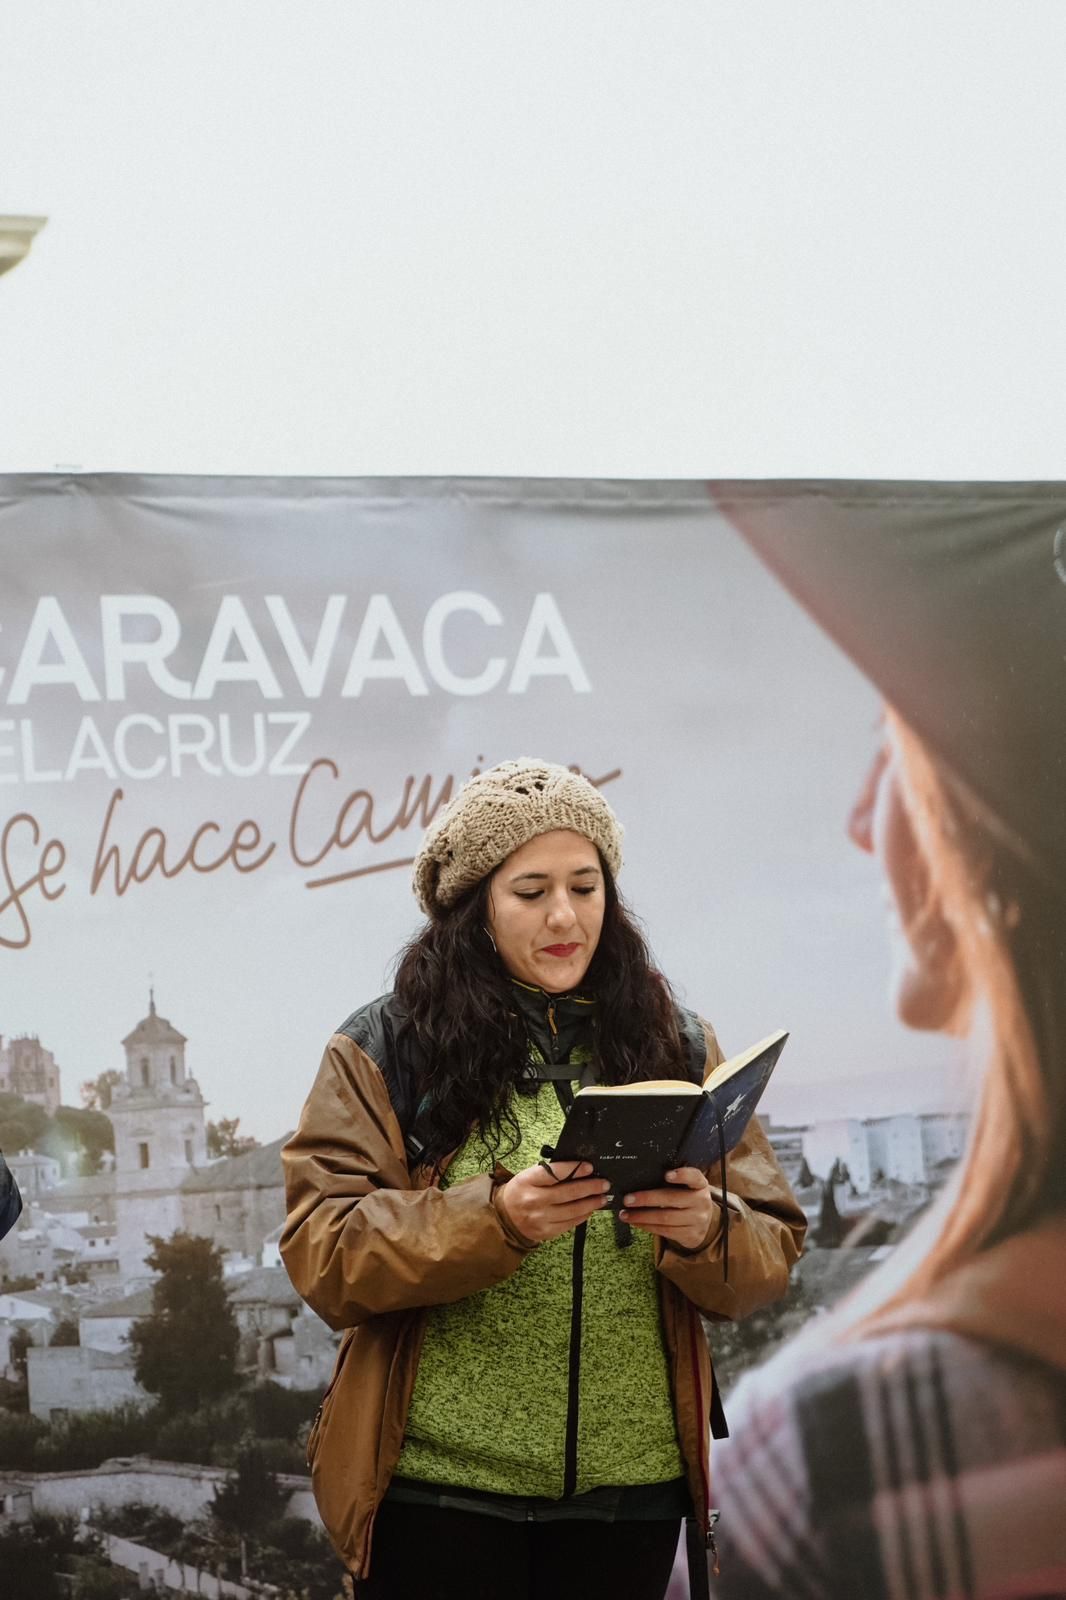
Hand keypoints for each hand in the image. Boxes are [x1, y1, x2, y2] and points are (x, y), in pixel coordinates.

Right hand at [494, 1161, 611, 1243]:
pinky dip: (582, 1216)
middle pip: (567, 1192)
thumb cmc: (521, 1192)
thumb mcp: (529, 1176)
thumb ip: (549, 1173)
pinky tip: (590, 1209)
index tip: (589, 1167)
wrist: (505, 1218)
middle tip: (603, 1184)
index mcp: (528, 1181)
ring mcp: (540, 1218)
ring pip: (572, 1210)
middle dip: (590, 1187)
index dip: (574, 1169)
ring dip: (591, 1203)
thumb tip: (578, 1170)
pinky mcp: (546, 1232)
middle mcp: (534, 1200)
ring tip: (602, 1197)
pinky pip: (569, 1224)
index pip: (554, 1173)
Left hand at [619, 1167, 718, 1250]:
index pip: (694, 1177)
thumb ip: (671, 1182)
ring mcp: (697, 1219)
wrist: (704, 1224)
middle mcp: (701, 1201)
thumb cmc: (688, 1199)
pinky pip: (665, 1231)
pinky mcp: (690, 1234)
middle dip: (646, 1199)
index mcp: (700, 1185)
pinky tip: (636, 1223)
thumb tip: (641, 1180)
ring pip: (665, 1218)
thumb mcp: (686, 1187)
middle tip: (628, 1199)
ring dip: (642, 1216)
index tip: (666, 1175)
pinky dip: (647, 1226)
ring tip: (625, 1214)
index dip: (682, 1175)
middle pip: (672, 1199)